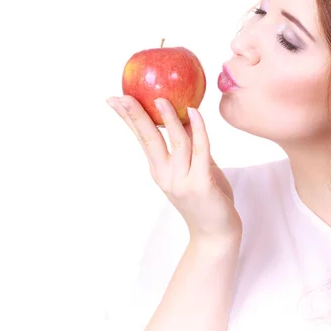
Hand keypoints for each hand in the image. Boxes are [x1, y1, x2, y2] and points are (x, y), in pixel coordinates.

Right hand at [107, 95, 241, 239]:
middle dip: (134, 117)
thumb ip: (188, 145)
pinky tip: (194, 112)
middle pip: (148, 140)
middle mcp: (166, 175)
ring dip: (168, 119)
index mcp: (159, 170)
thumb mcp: (193, 167)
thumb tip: (186, 112)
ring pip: (176, 143)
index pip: (140, 139)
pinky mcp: (202, 184)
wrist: (216, 233)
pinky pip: (201, 150)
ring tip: (161, 99)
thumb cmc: (206, 198)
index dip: (127, 118)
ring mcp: (183, 181)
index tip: (114, 99)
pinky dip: (198, 129)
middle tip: (122, 97)